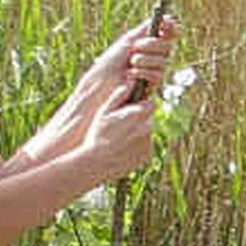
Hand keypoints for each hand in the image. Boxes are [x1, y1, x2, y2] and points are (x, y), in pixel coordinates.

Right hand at [57, 24, 179, 189]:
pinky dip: (137, 147)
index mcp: (138, 114)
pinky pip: (144, 148)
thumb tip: (130, 82)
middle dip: (138, 121)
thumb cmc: (96, 135)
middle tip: (121, 127)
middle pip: (148, 119)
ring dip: (137, 134)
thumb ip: (118, 96)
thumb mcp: (103, 112)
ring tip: (119, 140)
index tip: (131, 110)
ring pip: (146, 134)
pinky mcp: (146, 156)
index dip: (140, 106)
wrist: (95, 164)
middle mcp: (147, 128)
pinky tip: (122, 150)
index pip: (150, 104)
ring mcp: (147, 143)